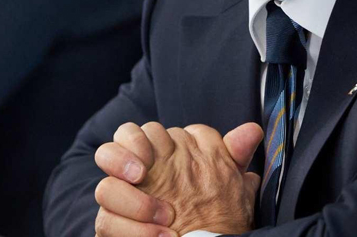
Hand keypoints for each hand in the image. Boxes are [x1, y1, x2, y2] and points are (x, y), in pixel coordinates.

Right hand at [94, 121, 262, 234]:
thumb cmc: (218, 215)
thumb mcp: (230, 183)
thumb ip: (233, 154)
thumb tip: (253, 130)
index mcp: (156, 158)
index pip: (134, 134)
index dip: (137, 140)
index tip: (150, 157)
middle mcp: (134, 179)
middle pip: (107, 152)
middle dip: (120, 159)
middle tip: (141, 175)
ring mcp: (122, 204)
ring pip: (104, 190)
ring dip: (133, 204)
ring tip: (165, 219)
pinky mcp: (113, 228)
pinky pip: (106, 224)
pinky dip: (134, 231)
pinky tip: (163, 236)